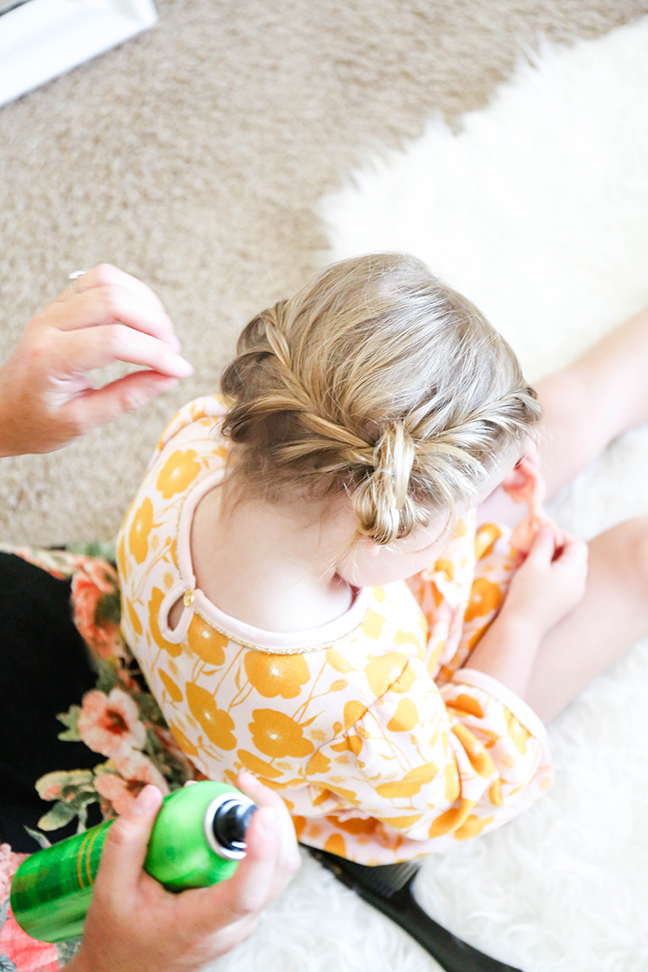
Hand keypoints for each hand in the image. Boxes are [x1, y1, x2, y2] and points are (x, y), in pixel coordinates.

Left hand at [0, 265, 192, 456]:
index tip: (180, 370)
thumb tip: (169, 378)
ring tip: (161, 335)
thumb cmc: (36, 422)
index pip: (114, 341)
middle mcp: (49, 324)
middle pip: (113, 300)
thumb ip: (127, 398)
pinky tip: (143, 319)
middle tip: (173, 354)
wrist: (2, 411)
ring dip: (145, 303)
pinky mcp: (62, 303)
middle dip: (156, 324)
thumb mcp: (82, 422)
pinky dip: (131, 292)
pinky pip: (100, 279)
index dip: (156, 353)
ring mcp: (54, 309)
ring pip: (108, 280)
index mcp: (50, 358)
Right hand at [66, 775, 299, 971]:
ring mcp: (244, 921)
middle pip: (278, 871)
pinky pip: (266, 869)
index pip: (245, 894)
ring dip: (268, 823)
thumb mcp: (109, 889)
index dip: (261, 851)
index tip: (260, 811)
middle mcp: (233, 927)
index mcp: (200, 926)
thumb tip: (152, 792)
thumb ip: (126, 840)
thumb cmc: (117, 936)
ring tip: (235, 791)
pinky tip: (229, 815)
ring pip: (279, 868)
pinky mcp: (244, 911)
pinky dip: (259, 836)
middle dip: (272, 816)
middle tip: (241, 781)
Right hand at [502, 526, 587, 635]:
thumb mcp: (534, 563)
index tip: (542, 533)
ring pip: (566, 570)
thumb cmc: (527, 592)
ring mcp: (573, 596)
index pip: (578, 545)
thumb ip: (543, 543)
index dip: (562, 535)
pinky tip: (531, 574)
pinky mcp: (564, 605)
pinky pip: (561, 582)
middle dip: (555, 547)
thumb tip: (548, 529)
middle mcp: (579, 584)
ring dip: (550, 560)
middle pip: (574, 557)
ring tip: (529, 558)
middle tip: (535, 544)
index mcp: (575, 572)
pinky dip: (550, 573)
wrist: (521, 627)